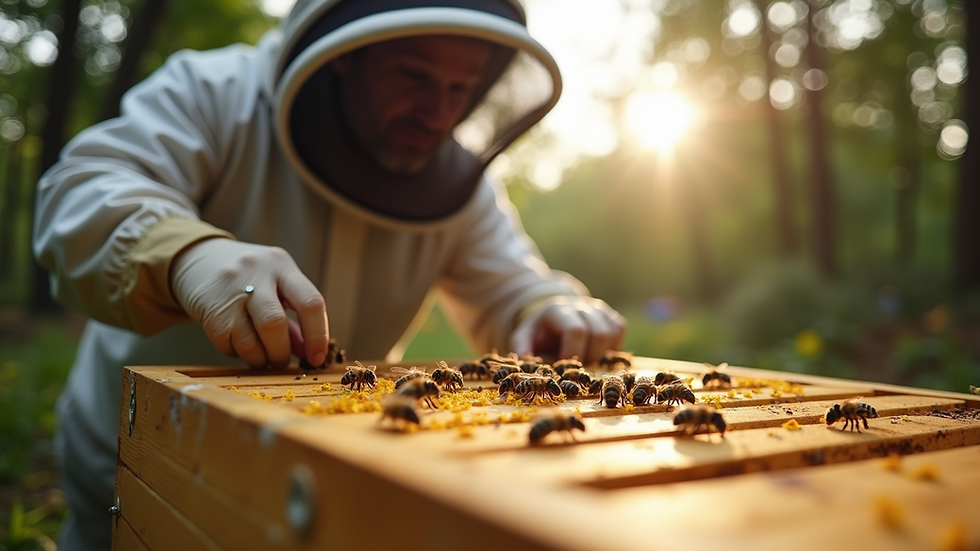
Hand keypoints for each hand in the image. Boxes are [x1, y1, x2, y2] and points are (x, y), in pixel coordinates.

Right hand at [170, 238, 327, 368]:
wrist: (199, 259)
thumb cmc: (249, 277)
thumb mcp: (276, 285)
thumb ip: (294, 317)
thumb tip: (308, 354)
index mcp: (282, 265)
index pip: (310, 302)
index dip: (318, 336)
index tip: (316, 358)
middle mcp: (256, 273)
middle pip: (275, 324)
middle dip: (281, 352)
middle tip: (282, 363)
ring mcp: (229, 290)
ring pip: (249, 341)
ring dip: (260, 359)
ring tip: (262, 359)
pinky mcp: (209, 309)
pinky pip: (228, 345)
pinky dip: (238, 354)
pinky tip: (240, 346)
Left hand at [510, 296, 625, 364]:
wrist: (553, 317)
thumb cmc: (539, 332)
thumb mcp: (523, 337)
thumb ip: (522, 347)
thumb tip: (523, 359)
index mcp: (558, 311)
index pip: (576, 330)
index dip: (574, 352)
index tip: (565, 366)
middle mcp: (582, 306)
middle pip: (599, 333)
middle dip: (590, 357)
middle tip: (577, 368)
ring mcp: (599, 310)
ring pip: (612, 332)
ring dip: (602, 354)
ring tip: (586, 362)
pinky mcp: (611, 317)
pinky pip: (620, 331)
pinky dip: (612, 347)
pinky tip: (597, 354)